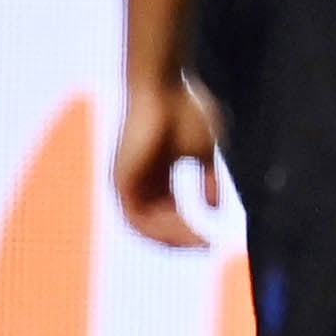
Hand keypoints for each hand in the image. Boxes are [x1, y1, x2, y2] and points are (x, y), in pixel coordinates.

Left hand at [112, 75, 224, 246]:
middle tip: (206, 247)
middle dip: (182, 237)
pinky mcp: (120, 181)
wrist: (163, 88)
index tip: (212, 242)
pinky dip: (156, 229)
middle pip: (158, 223)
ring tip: (196, 243)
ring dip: (170, 238)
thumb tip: (214, 211)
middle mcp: (140, 181)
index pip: (171, 211)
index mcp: (159, 174)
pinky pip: (135, 218)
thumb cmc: (187, 110)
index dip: (191, 229)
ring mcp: (127, 182)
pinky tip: (181, 231)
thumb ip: (208, 181)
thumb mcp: (205, 153)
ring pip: (145, 226)